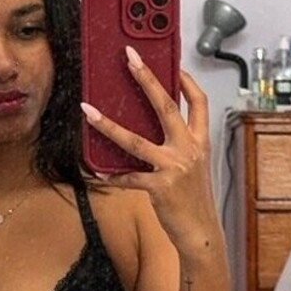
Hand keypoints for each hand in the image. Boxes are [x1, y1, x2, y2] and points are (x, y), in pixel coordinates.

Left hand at [80, 49, 219, 257]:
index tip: (175, 66)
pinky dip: (111, 175)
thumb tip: (150, 132)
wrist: (201, 233)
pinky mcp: (159, 187)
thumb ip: (178, 148)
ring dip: (108, 125)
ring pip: (135, 140)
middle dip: (147, 78)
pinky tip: (96, 171)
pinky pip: (128, 177)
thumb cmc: (194, 202)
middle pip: (166, 106)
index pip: (199, 103)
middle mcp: (189, 150)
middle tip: (130, 57)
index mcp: (200, 143)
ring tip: (88, 111)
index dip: (187, 82)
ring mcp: (174, 167)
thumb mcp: (193, 169)